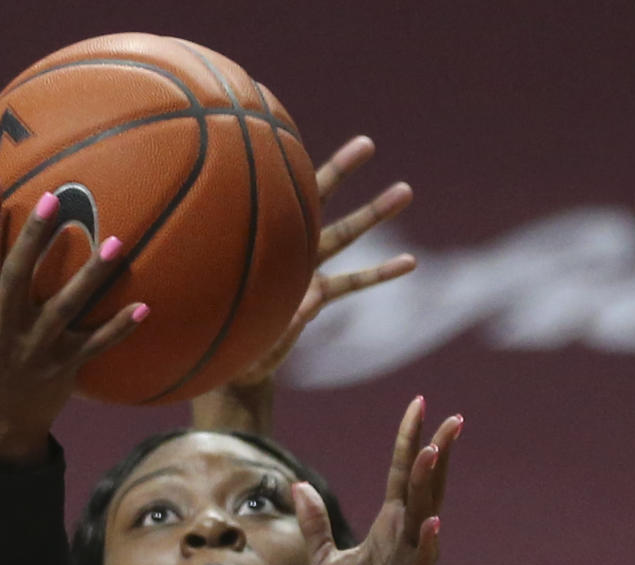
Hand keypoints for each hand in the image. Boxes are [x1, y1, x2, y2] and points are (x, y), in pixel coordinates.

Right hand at [0, 175, 148, 461]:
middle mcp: (6, 327)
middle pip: (19, 275)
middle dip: (34, 236)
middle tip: (54, 198)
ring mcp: (38, 348)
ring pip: (66, 306)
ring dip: (92, 275)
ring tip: (117, 243)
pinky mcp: (65, 366)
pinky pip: (96, 345)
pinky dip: (120, 329)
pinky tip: (145, 308)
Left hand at [231, 135, 414, 387]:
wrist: (238, 358)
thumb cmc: (224, 332)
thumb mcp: (232, 321)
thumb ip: (267, 315)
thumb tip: (314, 305)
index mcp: (260, 244)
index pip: (274, 198)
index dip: (282, 167)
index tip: (288, 136)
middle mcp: (284, 250)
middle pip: (317, 201)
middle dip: (341, 171)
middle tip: (367, 143)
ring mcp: (305, 271)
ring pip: (343, 235)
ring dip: (374, 214)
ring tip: (406, 190)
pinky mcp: (319, 296)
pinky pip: (354, 283)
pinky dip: (381, 273)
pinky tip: (410, 262)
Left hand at [292, 398, 462, 564]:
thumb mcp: (322, 557)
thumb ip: (315, 522)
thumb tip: (298, 486)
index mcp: (389, 523)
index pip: (401, 472)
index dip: (409, 439)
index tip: (420, 404)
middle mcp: (404, 533)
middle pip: (422, 483)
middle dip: (436, 450)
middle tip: (452, 418)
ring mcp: (411, 556)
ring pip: (422, 511)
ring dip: (428, 483)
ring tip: (434, 451)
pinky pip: (419, 558)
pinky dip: (426, 541)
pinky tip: (430, 521)